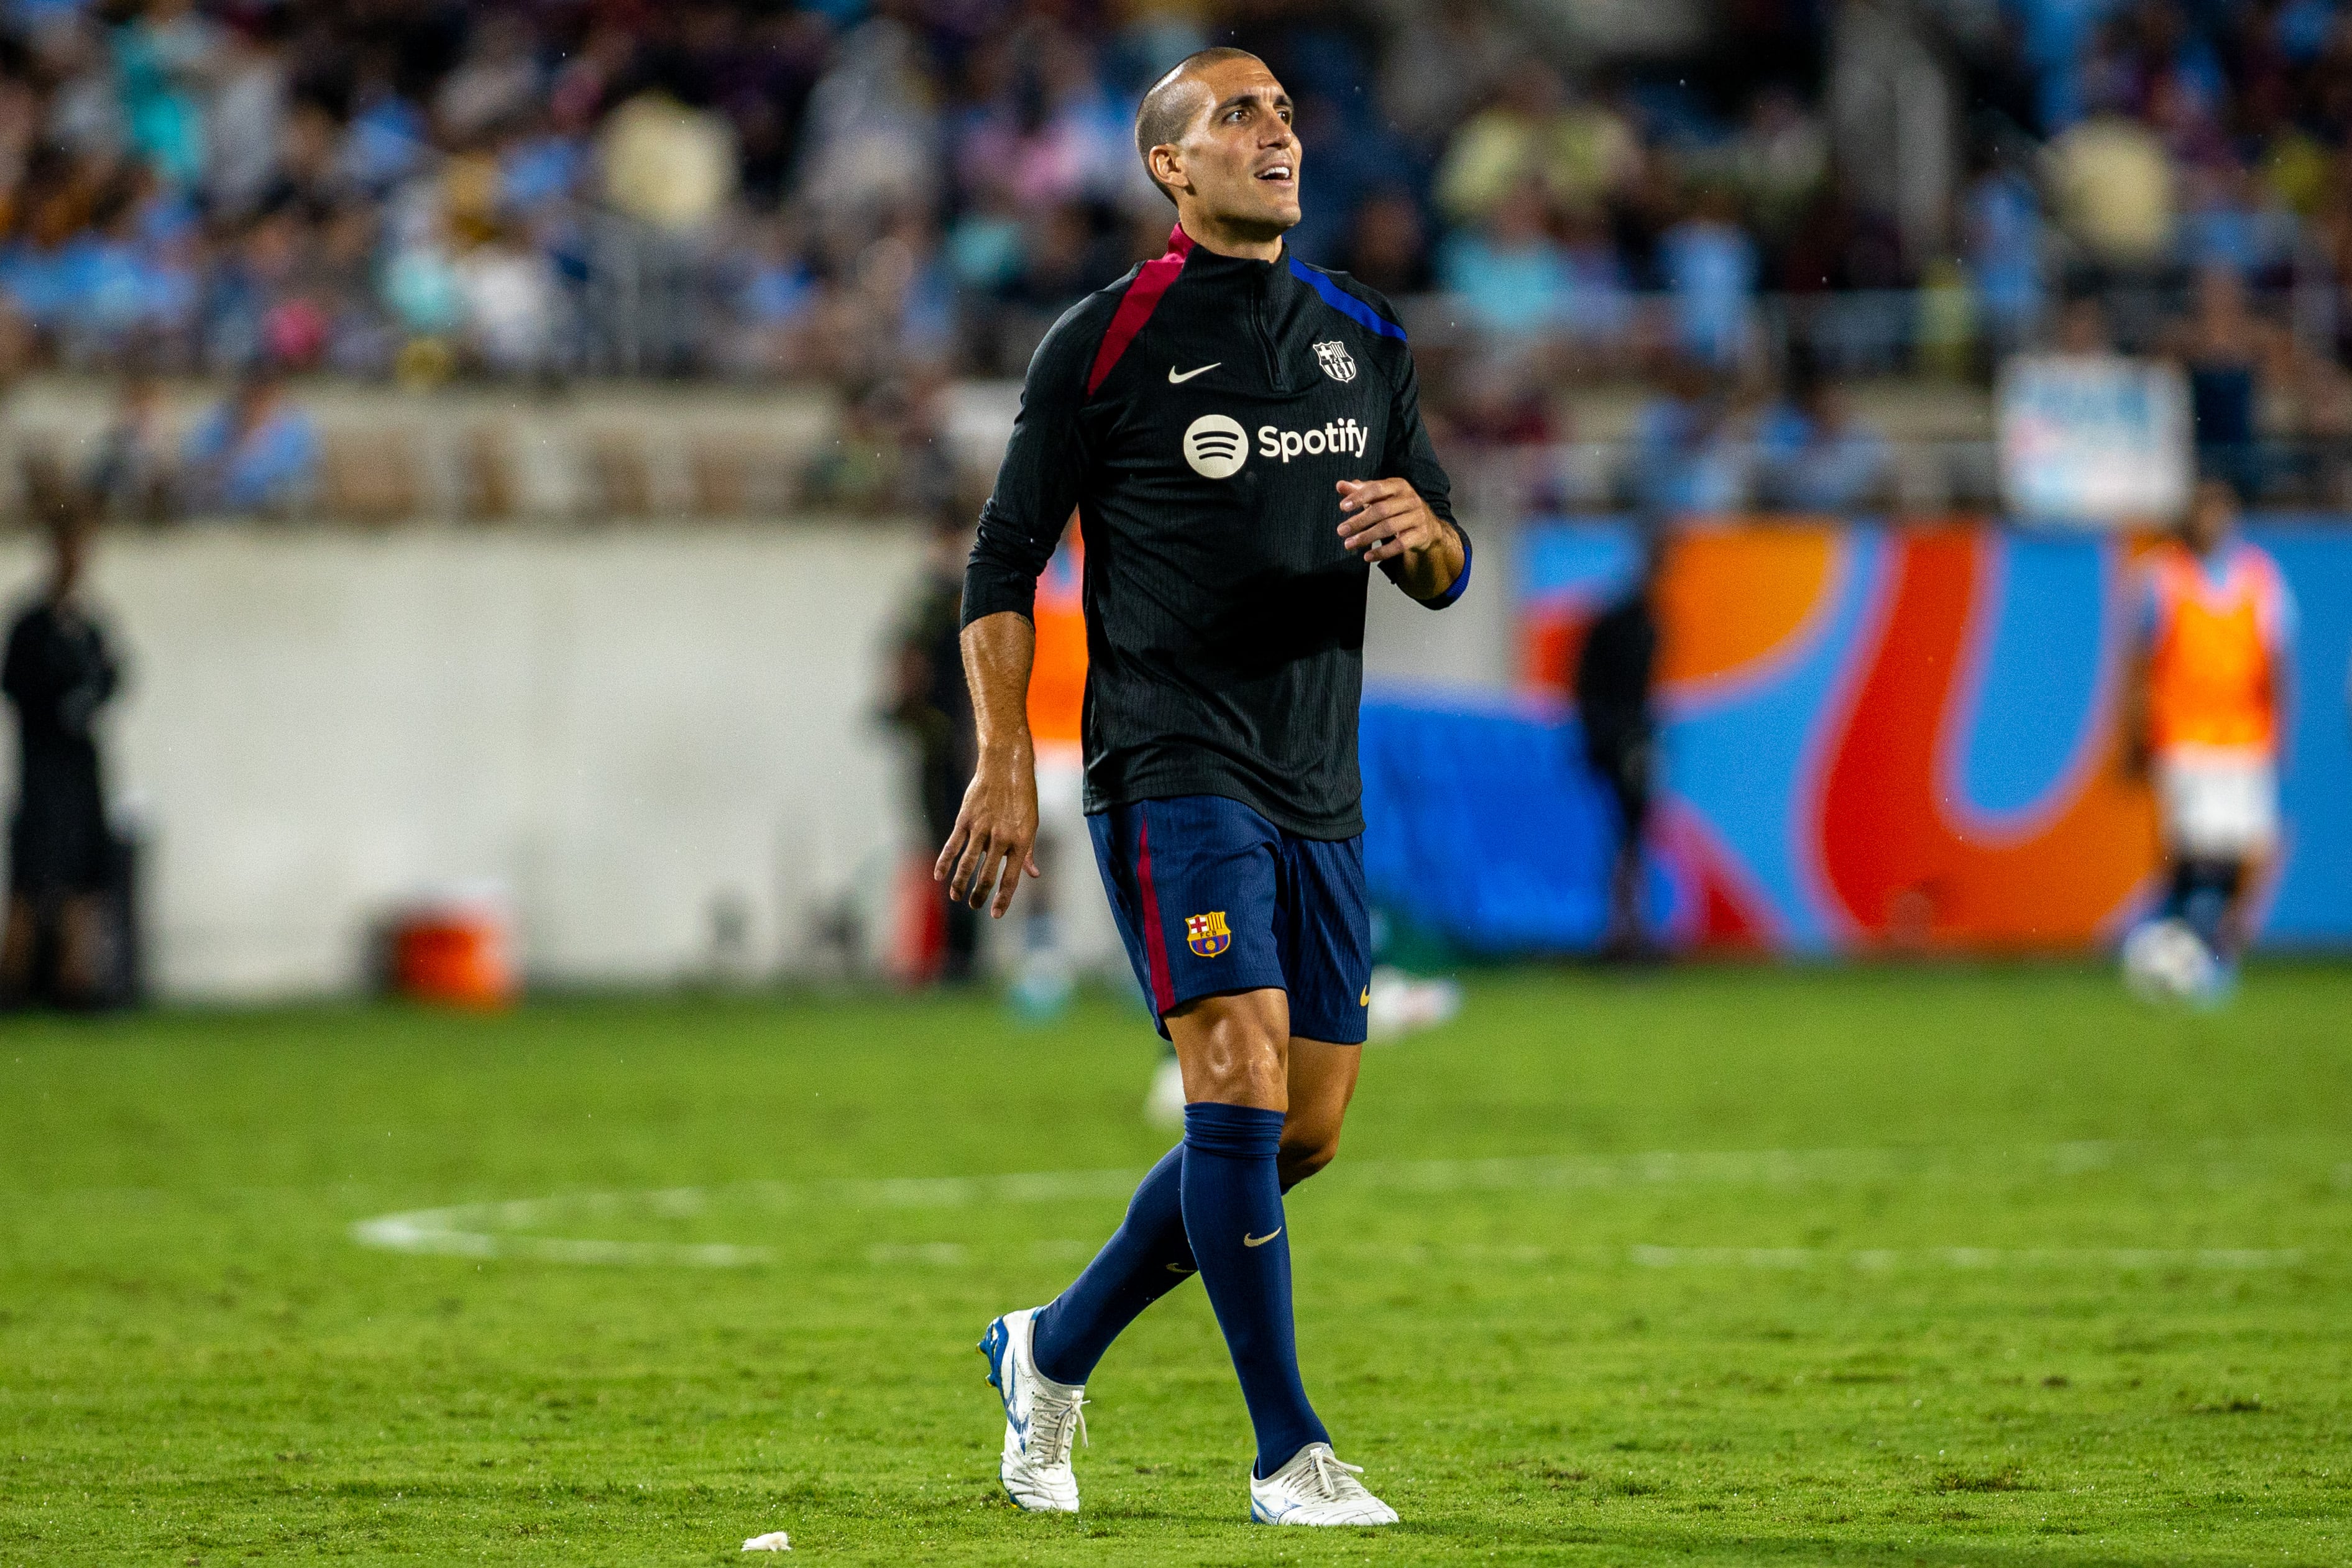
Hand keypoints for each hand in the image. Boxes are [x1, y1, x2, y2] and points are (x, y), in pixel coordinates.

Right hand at [934, 744, 1040, 916]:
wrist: (1005, 765)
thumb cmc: (1022, 795)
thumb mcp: (1032, 822)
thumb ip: (1029, 851)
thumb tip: (1032, 874)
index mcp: (1021, 841)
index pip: (1011, 878)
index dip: (1002, 899)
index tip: (995, 914)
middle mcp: (1001, 837)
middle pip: (987, 875)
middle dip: (979, 895)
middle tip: (975, 906)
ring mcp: (982, 828)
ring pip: (967, 864)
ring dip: (960, 884)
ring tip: (957, 897)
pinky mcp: (965, 819)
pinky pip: (953, 845)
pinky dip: (944, 862)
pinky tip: (939, 875)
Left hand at [1335, 478, 1446, 564]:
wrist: (1427, 525)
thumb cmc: (1397, 507)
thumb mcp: (1381, 496)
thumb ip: (1361, 491)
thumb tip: (1340, 485)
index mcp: (1399, 485)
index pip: (1377, 488)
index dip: (1359, 497)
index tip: (1343, 507)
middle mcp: (1410, 499)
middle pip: (1382, 510)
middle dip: (1359, 521)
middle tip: (1341, 531)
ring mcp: (1418, 517)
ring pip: (1389, 527)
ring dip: (1366, 537)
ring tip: (1349, 544)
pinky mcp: (1421, 535)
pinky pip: (1400, 545)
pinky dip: (1382, 552)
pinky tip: (1367, 556)